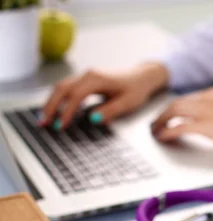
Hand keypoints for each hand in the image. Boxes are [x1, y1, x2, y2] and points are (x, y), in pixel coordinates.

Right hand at [40, 62, 169, 128]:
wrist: (142, 77)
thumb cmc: (136, 89)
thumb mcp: (128, 103)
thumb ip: (110, 111)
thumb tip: (93, 119)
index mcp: (97, 79)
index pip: (75, 96)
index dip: (66, 112)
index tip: (61, 126)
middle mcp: (88, 75)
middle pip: (62, 89)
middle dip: (51, 106)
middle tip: (43, 123)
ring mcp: (86, 76)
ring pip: (61, 87)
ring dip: (51, 102)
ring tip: (44, 119)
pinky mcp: (86, 80)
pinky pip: (67, 88)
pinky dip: (58, 98)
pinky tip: (55, 110)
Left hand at [151, 88, 212, 153]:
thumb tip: (204, 126)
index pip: (186, 99)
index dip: (172, 109)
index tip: (166, 116)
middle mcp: (207, 99)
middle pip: (175, 104)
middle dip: (162, 114)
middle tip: (155, 124)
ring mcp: (206, 112)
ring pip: (173, 112)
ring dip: (161, 121)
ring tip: (155, 131)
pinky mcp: (206, 126)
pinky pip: (179, 127)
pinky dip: (167, 132)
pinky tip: (163, 137)